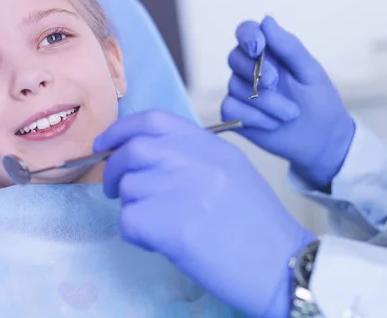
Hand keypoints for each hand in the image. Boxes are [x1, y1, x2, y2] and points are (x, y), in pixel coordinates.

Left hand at [94, 110, 313, 317]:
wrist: (283, 265)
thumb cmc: (257, 223)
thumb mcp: (230, 171)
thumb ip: (190, 156)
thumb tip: (140, 154)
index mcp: (209, 145)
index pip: (153, 120)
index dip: (120, 129)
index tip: (103, 143)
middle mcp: (193, 160)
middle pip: (132, 151)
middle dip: (113, 170)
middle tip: (116, 189)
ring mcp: (182, 190)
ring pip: (129, 189)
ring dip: (132, 207)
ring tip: (155, 223)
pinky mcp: (172, 226)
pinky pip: (130, 222)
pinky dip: (135, 233)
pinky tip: (158, 241)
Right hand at [221, 16, 354, 187]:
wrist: (322, 141)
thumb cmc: (319, 103)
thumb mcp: (311, 72)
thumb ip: (289, 47)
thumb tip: (267, 21)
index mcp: (269, 53)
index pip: (246, 32)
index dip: (247, 36)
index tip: (259, 48)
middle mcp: (249, 70)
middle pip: (234, 58)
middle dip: (256, 72)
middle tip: (278, 84)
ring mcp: (240, 92)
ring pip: (236, 87)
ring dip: (266, 102)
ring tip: (289, 114)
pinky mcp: (235, 114)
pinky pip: (230, 108)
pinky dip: (253, 117)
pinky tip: (272, 124)